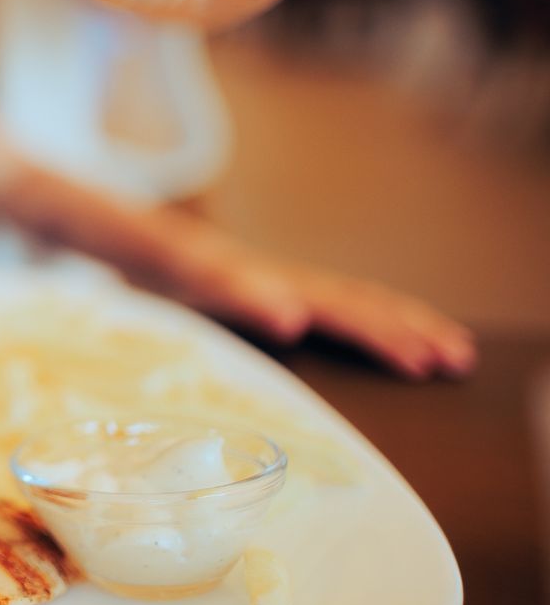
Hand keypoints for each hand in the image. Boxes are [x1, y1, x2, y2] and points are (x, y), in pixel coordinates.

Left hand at [180, 244, 476, 379]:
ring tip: (455, 351)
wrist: (145, 241)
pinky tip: (400, 335)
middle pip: (365, 304)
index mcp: (279, 283)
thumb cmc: (169, 266)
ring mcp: (292, 284)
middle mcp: (294, 281)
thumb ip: (241, 295)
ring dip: (409, 325)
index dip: (383, 336)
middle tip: (459, 360)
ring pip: (363, 301)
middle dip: (413, 332)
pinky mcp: (284, 291)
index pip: (345, 311)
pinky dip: (383, 317)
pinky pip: (347, 302)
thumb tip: (295, 318)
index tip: (420, 362)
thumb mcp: (197, 281)